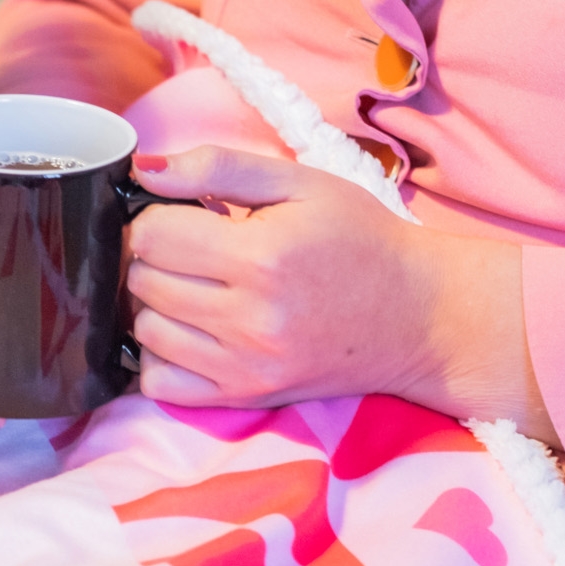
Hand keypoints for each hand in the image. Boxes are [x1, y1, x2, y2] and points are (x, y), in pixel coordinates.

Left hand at [126, 146, 558, 445]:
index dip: (153, 217)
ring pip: (144, 331)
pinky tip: (190, 331)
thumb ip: (216, 167)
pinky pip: (160, 384)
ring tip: (194, 286)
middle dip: (154, 256)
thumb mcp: (299, 182)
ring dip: (155, 304)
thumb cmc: (360, 239)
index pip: (150, 235)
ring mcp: (247, 367)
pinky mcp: (247, 398)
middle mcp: (250, 319)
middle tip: (191, 248)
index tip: (181, 215)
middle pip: (141, 281)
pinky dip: (160, 356)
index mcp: (262, 256)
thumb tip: (143, 169)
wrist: (422, 315)